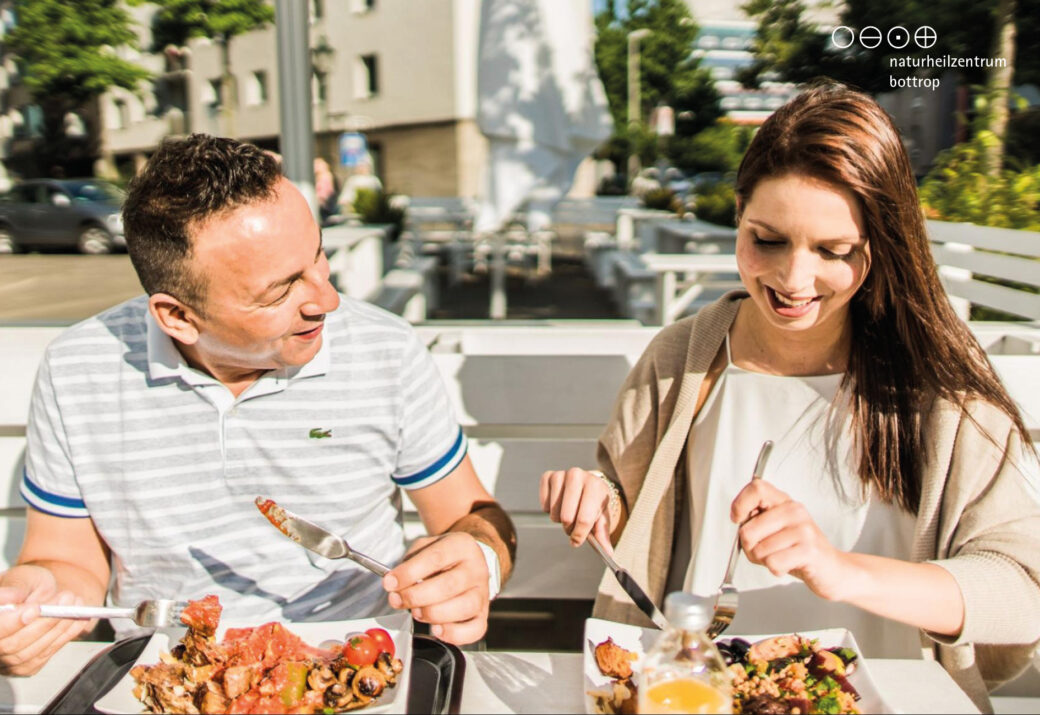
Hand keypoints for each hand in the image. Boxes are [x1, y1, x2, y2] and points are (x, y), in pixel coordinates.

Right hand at [0, 565, 92, 675]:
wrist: (40, 595)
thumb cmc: (26, 585)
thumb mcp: (21, 578)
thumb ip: (15, 589)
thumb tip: (7, 597)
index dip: (13, 622)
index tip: (35, 608)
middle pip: (14, 644)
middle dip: (44, 622)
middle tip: (66, 598)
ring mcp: (7, 660)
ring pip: (33, 650)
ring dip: (58, 627)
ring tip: (75, 603)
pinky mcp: (27, 666)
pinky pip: (47, 653)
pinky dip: (66, 635)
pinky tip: (81, 618)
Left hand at [382, 532, 488, 645]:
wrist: (469, 560)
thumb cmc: (443, 557)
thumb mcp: (426, 547)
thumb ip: (410, 563)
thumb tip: (395, 584)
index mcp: (461, 546)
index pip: (435, 558)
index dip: (409, 573)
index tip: (389, 583)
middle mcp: (476, 569)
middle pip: (448, 586)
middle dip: (416, 596)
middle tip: (397, 599)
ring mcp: (482, 593)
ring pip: (463, 608)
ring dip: (433, 614)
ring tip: (416, 612)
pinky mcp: (484, 614)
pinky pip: (475, 629)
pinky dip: (454, 634)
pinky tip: (436, 629)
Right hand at [539, 468, 613, 550]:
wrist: (589, 486)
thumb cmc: (596, 503)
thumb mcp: (603, 518)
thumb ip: (603, 535)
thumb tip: (607, 553)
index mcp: (595, 486)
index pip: (584, 518)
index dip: (579, 534)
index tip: (577, 541)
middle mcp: (577, 475)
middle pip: (566, 517)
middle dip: (570, 528)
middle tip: (574, 525)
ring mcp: (561, 474)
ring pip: (554, 512)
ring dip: (560, 519)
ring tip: (569, 513)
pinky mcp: (548, 476)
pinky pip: (544, 503)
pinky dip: (549, 509)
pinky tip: (559, 505)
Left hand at [730, 480, 851, 601]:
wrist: (832, 570)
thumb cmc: (799, 550)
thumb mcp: (776, 530)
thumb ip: (756, 522)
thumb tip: (739, 520)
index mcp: (784, 502)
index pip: (756, 488)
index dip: (740, 504)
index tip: (737, 519)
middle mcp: (794, 511)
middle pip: (748, 529)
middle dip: (750, 548)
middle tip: (765, 551)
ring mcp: (803, 529)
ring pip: (759, 550)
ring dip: (764, 561)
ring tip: (781, 558)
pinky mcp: (809, 550)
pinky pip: (773, 562)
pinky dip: (776, 569)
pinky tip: (788, 565)